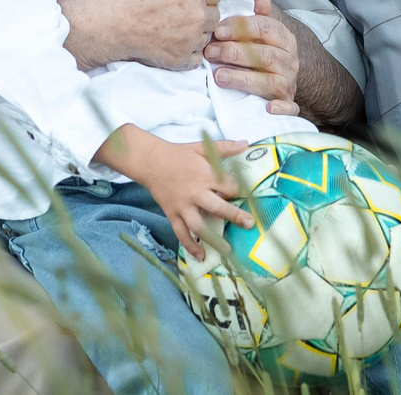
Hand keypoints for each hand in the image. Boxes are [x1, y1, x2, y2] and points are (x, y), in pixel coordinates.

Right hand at [63, 0, 218, 70]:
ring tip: (173, 31)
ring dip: (195, 34)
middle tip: (178, 16)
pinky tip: (172, 46)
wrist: (106, 21)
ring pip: (206, 37)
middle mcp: (197, 13)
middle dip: (200, 15)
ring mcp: (190, 38)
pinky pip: (197, 59)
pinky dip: (188, 55)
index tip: (188, 0)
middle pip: (213, 16)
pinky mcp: (180, 59)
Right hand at [100, 127, 253, 257]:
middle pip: (216, 207)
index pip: (227, 185)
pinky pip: (181, 233)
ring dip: (213, 238)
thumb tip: (245, 144)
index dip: (238, 190)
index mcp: (205, 175)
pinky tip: (201, 256)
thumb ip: (224, 147)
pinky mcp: (172, 214)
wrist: (151, 161)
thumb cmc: (180, 154)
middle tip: (249, 224)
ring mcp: (183, 206)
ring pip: (198, 225)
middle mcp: (195, 193)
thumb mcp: (202, 147)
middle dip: (234, 216)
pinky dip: (190, 246)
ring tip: (227, 250)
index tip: (247, 196)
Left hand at [205, 0, 299, 114]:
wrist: (284, 80)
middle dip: (235, 53)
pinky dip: (280, 109)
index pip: (266, 28)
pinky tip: (266, 108)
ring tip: (218, 77)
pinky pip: (289, 108)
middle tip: (210, 52)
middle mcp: (290, 60)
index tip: (218, 30)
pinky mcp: (288, 105)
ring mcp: (289, 83)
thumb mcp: (262, 29)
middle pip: (264, 54)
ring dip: (244, 79)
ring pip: (270, 81)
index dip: (242, 27)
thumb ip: (258, 9)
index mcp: (284, 38)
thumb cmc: (263, 51)